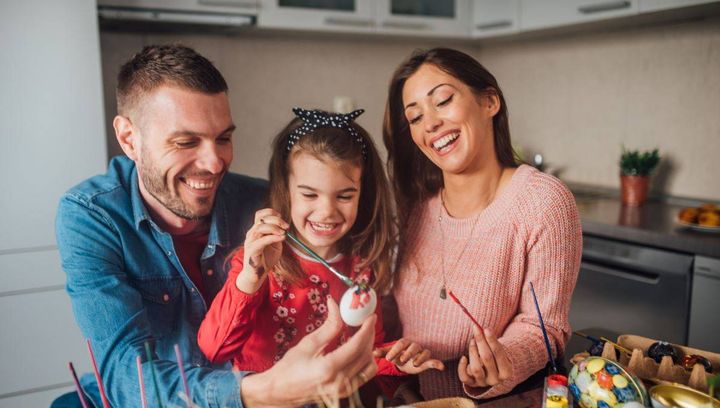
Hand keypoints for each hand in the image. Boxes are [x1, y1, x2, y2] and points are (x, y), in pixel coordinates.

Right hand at [237, 209, 287, 292]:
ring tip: (283, 233)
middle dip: (276, 220)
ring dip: (274, 228)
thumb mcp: (275, 244)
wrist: (257, 274)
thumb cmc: (266, 259)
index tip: (282, 218)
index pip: (260, 215)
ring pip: (260, 228)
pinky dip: (273, 238)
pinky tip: (282, 238)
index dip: (271, 213)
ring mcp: (250, 241)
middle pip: (261, 219)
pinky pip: (261, 241)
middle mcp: (251, 234)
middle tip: (286, 226)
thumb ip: (278, 235)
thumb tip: (285, 227)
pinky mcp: (251, 250)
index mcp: (256, 230)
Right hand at [240, 298, 376, 406]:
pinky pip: (364, 376)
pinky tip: (358, 351)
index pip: (356, 346)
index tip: (371, 317)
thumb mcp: (308, 343)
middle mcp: (339, 382)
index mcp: (329, 368)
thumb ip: (328, 326)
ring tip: (362, 336)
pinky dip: (366, 362)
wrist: (280, 391)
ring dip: (369, 349)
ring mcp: (343, 390)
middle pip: (365, 355)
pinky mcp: (344, 393)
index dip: (366, 329)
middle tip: (366, 322)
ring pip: (368, 367)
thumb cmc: (290, 367)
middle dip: (369, 336)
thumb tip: (336, 305)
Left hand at [374, 339, 443, 373]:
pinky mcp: (428, 360)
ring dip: (420, 358)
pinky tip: (441, 367)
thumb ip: (383, 353)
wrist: (406, 361)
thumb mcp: (390, 354)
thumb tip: (373, 352)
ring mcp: (422, 352)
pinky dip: (437, 363)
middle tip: (401, 360)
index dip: (394, 350)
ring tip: (415, 364)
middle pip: (413, 347)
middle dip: (407, 353)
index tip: (387, 359)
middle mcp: (414, 346)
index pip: (400, 344)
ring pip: (423, 352)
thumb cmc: (398, 355)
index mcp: (404, 343)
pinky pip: (433, 360)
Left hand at [457, 326, 511, 388]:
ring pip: (476, 368)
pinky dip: (462, 367)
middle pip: (487, 359)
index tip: (486, 329)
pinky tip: (463, 358)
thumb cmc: (496, 357)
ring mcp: (483, 383)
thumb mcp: (498, 351)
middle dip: (481, 341)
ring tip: (472, 341)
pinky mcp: (472, 384)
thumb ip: (492, 342)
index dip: (492, 341)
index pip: (499, 354)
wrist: (492, 372)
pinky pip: (464, 378)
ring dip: (472, 352)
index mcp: (506, 372)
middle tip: (476, 329)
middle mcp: (496, 380)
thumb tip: (481, 329)